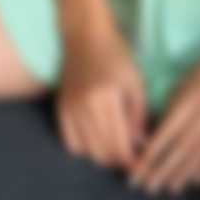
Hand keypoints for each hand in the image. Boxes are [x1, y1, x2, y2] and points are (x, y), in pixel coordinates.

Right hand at [56, 26, 149, 171]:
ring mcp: (70, 108)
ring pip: (87, 151)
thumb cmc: (116, 55)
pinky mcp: (60, 109)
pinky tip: (95, 137)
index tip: (140, 164)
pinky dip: (84, 148)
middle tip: (130, 153)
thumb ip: (138, 115)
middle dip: (118, 159)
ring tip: (115, 143)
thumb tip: (139, 145)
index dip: (130, 160)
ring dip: (102, 154)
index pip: (118, 144)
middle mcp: (85, 106)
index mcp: (106, 98)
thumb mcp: (135, 81)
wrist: (85, 35)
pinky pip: (70, 143)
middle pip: (102, 152)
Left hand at [126, 43, 199, 195]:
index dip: (152, 152)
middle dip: (162, 171)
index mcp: (192, 100)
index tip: (139, 167)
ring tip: (168, 188)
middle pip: (181, 150)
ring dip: (182, 174)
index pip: (168, 132)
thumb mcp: (187, 81)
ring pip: (199, 157)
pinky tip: (195, 180)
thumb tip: (158, 133)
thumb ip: (174, 106)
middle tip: (148, 187)